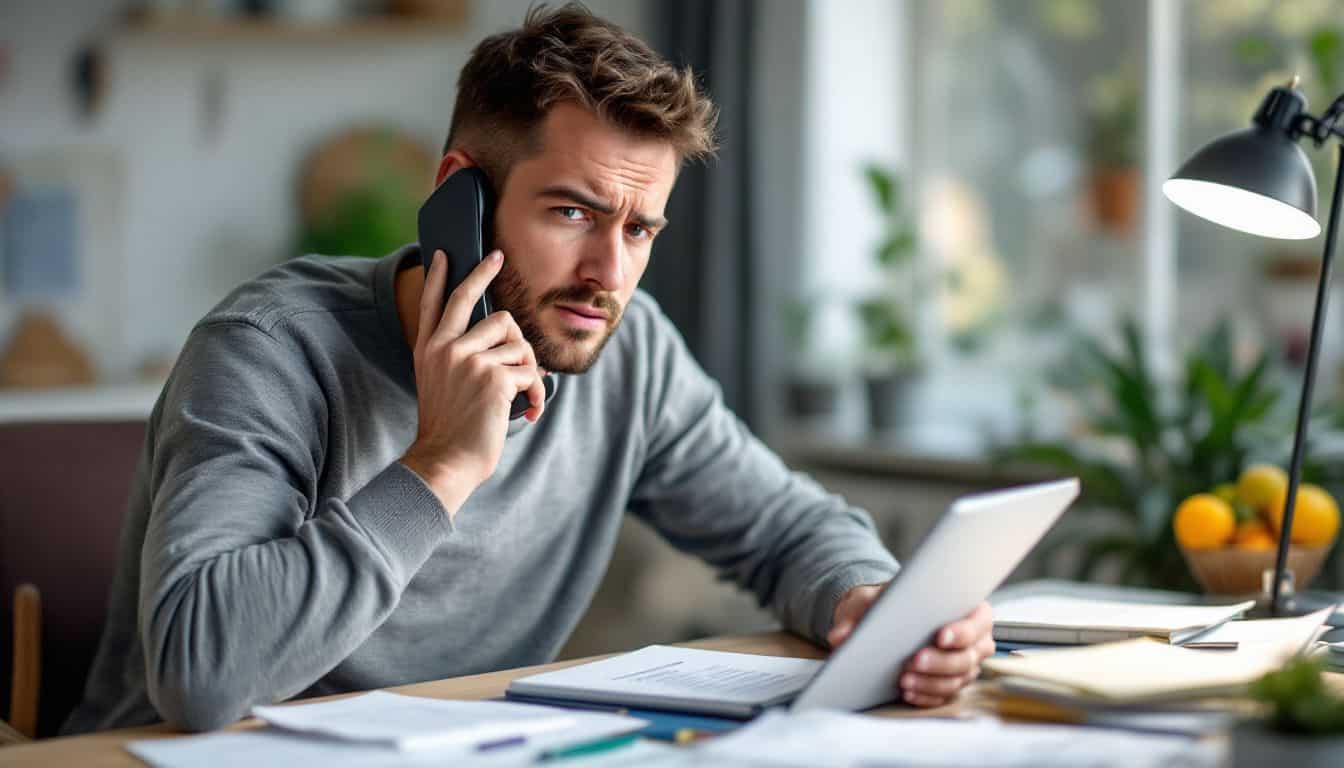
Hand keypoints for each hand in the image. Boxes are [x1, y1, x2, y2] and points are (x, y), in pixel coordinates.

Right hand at [400, 250, 545, 515]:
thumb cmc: (451, 430)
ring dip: (527, 366)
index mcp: (428, 351)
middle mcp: (444, 349)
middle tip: (497, 256)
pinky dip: (536, 392)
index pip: (432, 306)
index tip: (442, 254)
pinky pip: (530, 370)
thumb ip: (460, 358)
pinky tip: (529, 409)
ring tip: (522, 393)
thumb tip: (506, 335)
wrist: (445, 461)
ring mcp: (467, 359)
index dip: (437, 277)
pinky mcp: (492, 376)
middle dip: (484, 272)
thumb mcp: (442, 386)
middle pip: (468, 298)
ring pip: (515, 340)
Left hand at [828, 584, 994, 708]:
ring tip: (904, 679)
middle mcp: (974, 640)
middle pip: (967, 656)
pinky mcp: (951, 683)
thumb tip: (839, 636)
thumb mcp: (872, 599)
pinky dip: (926, 695)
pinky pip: (944, 695)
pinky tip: (907, 691)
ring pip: (956, 679)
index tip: (940, 635)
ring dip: (930, 681)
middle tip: (914, 660)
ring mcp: (965, 664)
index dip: (962, 631)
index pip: (977, 622)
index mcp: (968, 609)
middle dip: (940, 661)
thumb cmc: (888, 603)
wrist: (884, 616)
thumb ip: (858, 613)